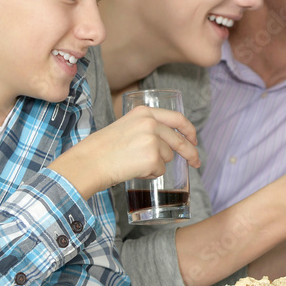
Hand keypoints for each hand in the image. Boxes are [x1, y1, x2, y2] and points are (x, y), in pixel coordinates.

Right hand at [51, 106, 199, 198]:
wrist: (88, 162)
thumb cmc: (103, 148)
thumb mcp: (126, 126)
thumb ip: (147, 127)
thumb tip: (171, 140)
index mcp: (145, 112)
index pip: (177, 118)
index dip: (189, 130)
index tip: (194, 139)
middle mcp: (151, 123)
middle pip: (179, 140)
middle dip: (190, 152)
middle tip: (196, 162)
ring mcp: (153, 140)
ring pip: (168, 157)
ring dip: (156, 164)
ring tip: (133, 162)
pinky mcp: (152, 158)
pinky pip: (160, 170)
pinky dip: (150, 173)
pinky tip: (133, 169)